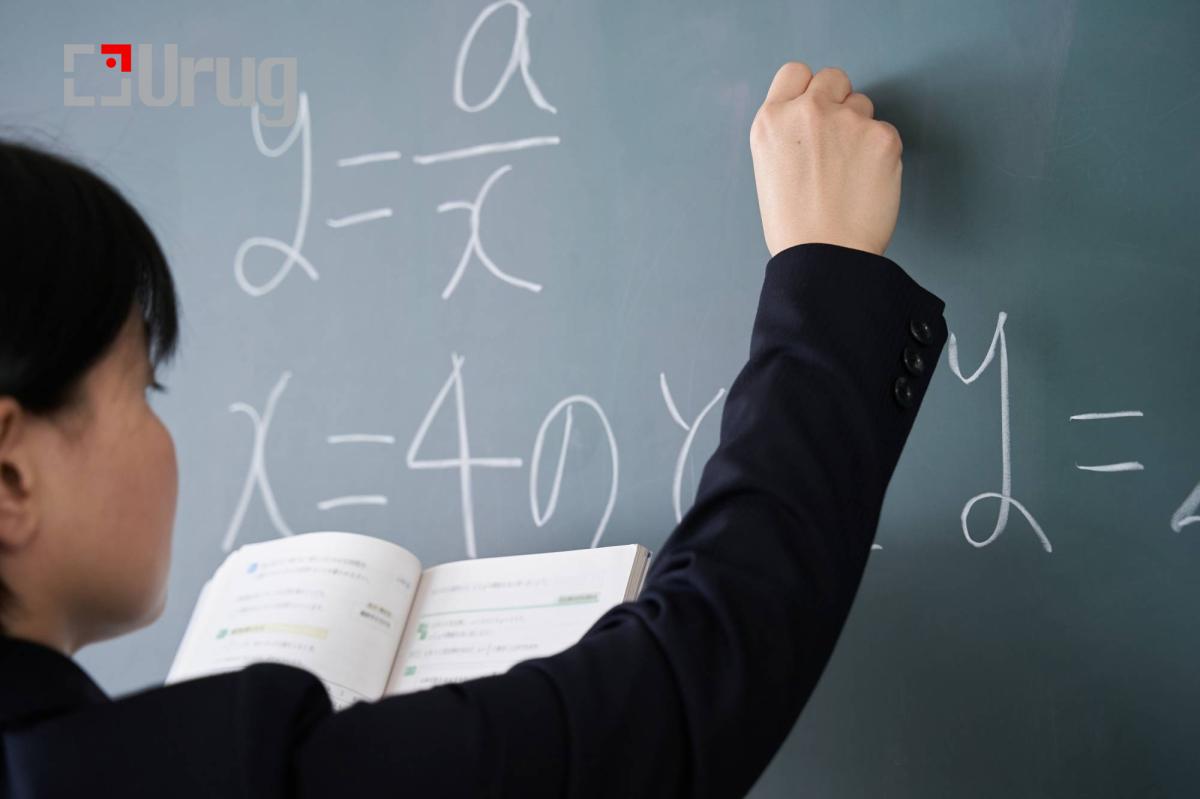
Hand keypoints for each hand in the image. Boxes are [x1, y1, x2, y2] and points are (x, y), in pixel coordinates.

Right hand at [749, 62, 902, 256]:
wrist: (824, 257)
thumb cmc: (794, 228)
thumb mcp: (769, 170)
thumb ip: (789, 135)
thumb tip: (815, 125)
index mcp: (771, 121)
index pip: (795, 72)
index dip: (807, 90)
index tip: (813, 111)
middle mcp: (807, 112)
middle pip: (833, 78)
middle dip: (838, 101)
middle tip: (837, 141)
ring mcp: (847, 121)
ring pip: (862, 105)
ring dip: (860, 129)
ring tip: (849, 172)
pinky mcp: (882, 136)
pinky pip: (885, 132)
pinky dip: (880, 154)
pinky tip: (867, 183)